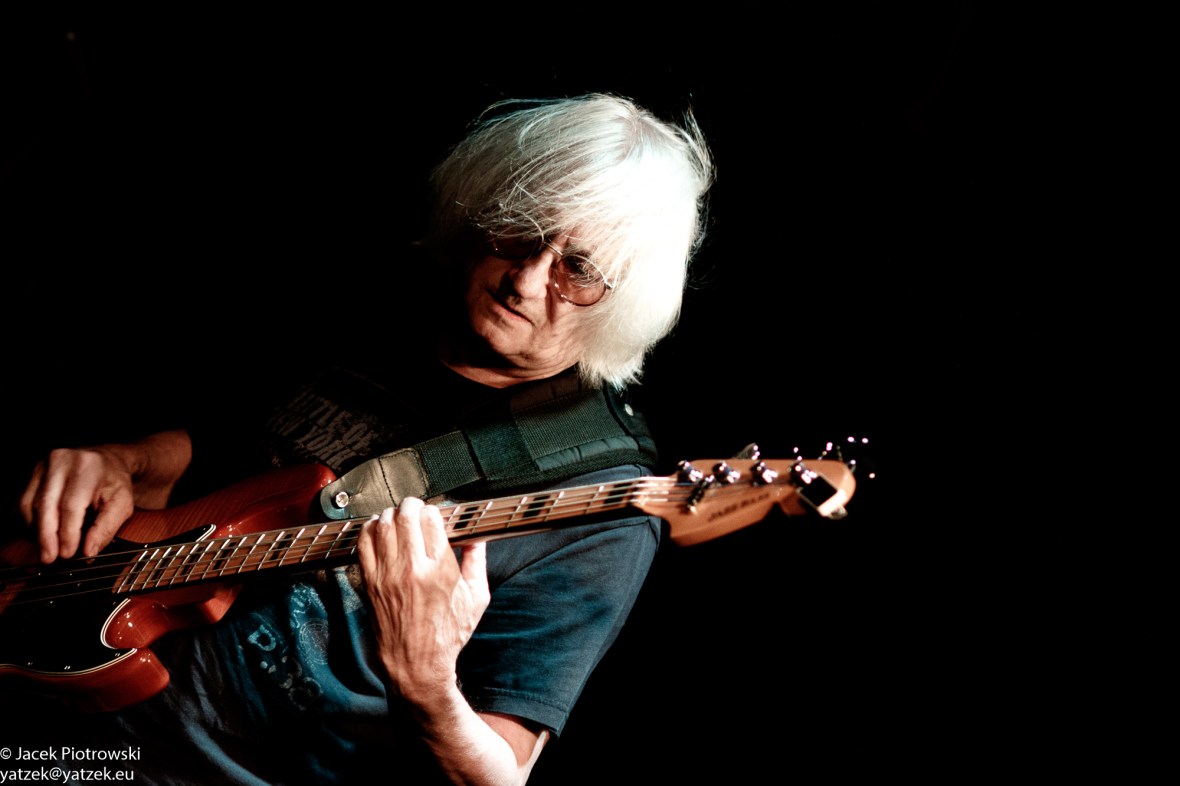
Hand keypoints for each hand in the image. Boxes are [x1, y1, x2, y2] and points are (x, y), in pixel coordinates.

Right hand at [18, 446, 136, 562]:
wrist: (105, 461)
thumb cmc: (113, 483)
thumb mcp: (122, 504)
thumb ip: (107, 528)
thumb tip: (88, 551)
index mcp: (87, 466)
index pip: (71, 505)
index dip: (67, 533)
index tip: (67, 554)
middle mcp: (60, 461)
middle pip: (44, 505)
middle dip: (46, 537)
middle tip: (49, 558)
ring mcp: (42, 466)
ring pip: (28, 505)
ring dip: (35, 531)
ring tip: (47, 547)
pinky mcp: (31, 474)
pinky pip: (21, 503)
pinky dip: (27, 523)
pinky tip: (39, 534)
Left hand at [357, 498, 490, 702]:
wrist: (416, 664)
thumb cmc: (448, 635)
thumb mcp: (476, 598)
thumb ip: (477, 562)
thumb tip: (478, 537)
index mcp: (440, 570)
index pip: (431, 520)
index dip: (434, 511)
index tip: (436, 514)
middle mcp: (412, 570)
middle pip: (405, 517)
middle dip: (412, 505)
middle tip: (416, 508)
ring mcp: (387, 576)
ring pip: (383, 525)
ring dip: (391, 513)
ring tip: (398, 515)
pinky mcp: (370, 583)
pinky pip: (363, 544)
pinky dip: (369, 529)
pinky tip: (377, 528)